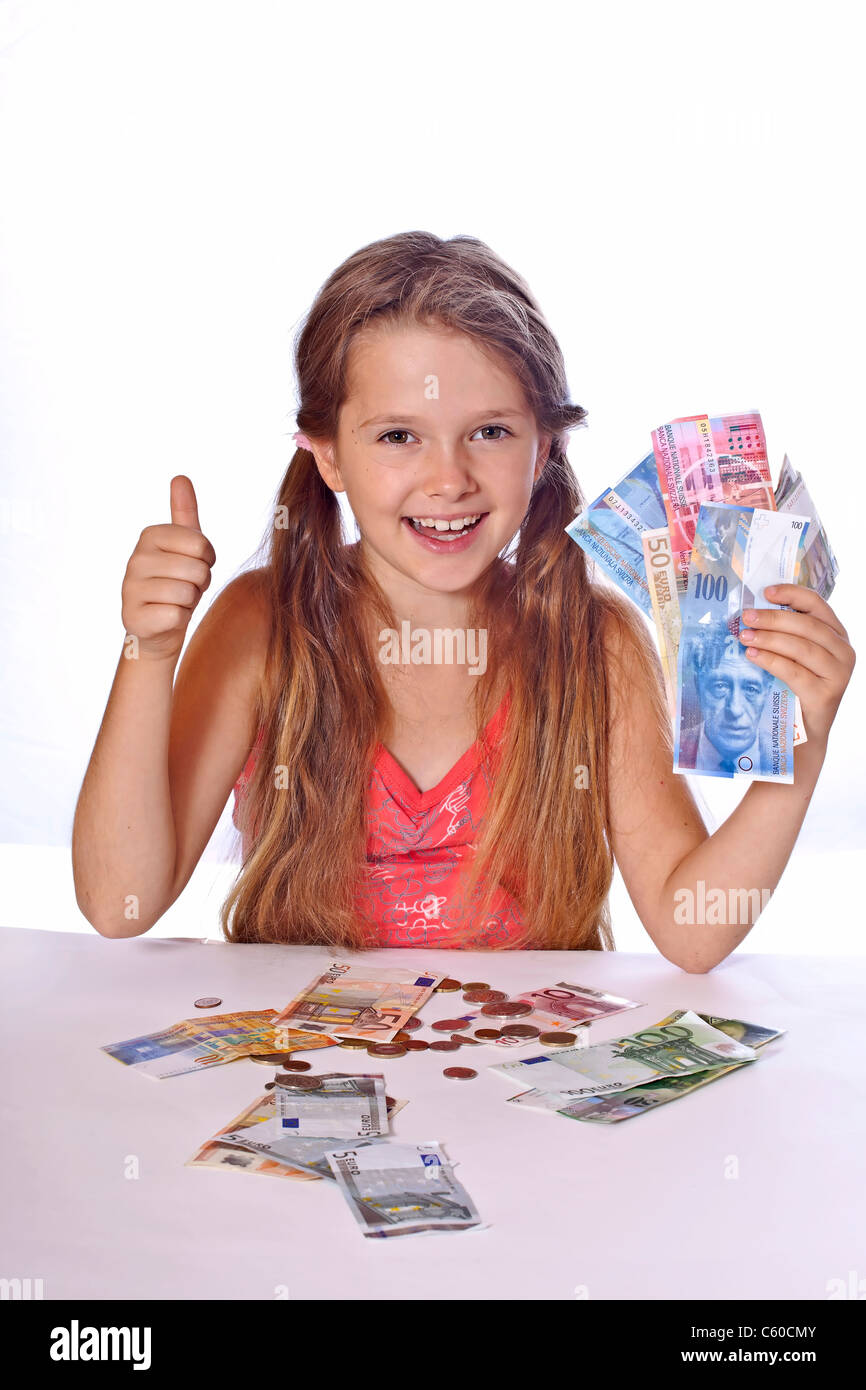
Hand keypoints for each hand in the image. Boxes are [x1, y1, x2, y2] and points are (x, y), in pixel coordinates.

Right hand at [121, 476, 216, 660]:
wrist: (158, 627)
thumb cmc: (177, 582)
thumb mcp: (185, 546)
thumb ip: (184, 513)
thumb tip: (180, 477)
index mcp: (150, 536)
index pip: (202, 545)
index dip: (207, 561)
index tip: (193, 565)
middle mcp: (135, 559)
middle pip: (198, 570)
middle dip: (200, 584)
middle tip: (184, 587)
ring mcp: (130, 588)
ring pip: (187, 593)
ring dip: (189, 602)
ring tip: (175, 601)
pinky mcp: (133, 617)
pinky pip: (177, 616)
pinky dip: (178, 620)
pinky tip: (165, 617)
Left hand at [738, 584, 854, 745]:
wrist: (803, 733)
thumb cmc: (794, 687)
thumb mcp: (794, 655)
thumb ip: (785, 633)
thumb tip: (753, 610)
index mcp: (836, 634)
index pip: (817, 605)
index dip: (792, 594)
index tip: (766, 592)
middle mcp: (843, 651)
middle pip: (807, 626)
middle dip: (773, 618)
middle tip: (746, 617)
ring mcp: (838, 674)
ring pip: (802, 647)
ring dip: (769, 638)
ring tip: (744, 636)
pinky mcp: (826, 695)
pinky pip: (795, 671)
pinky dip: (771, 661)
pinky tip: (752, 655)